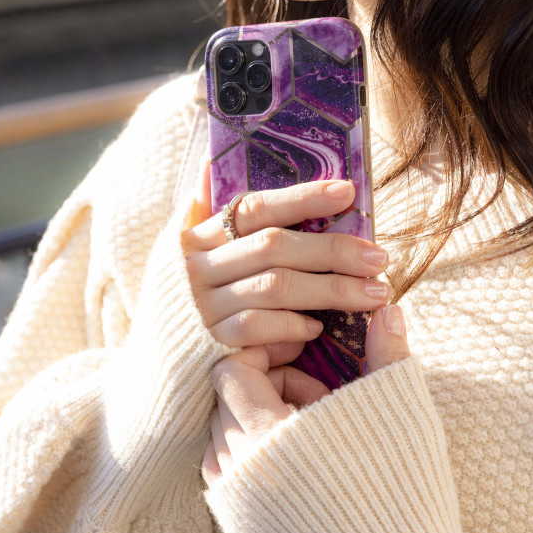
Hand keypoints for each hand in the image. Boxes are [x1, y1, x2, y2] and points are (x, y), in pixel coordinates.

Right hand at [182, 160, 390, 348]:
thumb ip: (201, 208)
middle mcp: (198, 267)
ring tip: (374, 293)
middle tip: (380, 257)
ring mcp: (203, 306)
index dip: (302, 197)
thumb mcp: (181, 251)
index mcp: (198, 236)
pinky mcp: (210, 345)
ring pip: (276, 287)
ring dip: (331, 289)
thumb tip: (211, 160)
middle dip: (332, 249)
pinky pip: (259, 329)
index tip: (347, 191)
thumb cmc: (185, 301)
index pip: (255, 207)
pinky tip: (319, 328)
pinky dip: (293, 326)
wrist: (152, 372)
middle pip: (274, 247)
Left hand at [202, 305, 410, 485]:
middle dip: (268, 381)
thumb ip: (387, 356)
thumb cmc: (400, 494)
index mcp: (266, 436)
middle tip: (319, 388)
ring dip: (262, 415)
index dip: (265, 350)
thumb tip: (387, 308)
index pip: (230, 369)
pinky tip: (304, 456)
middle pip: (226, 396)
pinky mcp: (240, 522)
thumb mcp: (398, 418)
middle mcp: (238, 468)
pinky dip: (256, 450)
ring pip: (225, 432)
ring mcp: (236, 498)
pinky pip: (229, 469)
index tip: (301, 351)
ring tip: (316, 425)